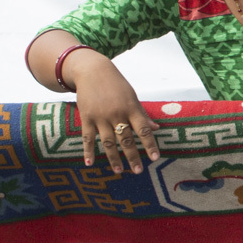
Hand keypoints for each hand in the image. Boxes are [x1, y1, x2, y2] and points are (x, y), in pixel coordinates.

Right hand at [63, 49, 159, 172]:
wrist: (91, 71)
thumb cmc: (116, 84)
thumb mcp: (132, 96)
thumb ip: (142, 114)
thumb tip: (156, 128)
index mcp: (131, 108)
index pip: (143, 130)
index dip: (150, 144)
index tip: (155, 158)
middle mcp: (117, 114)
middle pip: (126, 139)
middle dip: (132, 157)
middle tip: (138, 171)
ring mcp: (100, 117)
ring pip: (108, 142)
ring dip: (113, 158)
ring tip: (118, 171)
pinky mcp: (86, 118)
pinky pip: (88, 138)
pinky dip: (88, 151)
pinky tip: (90, 164)